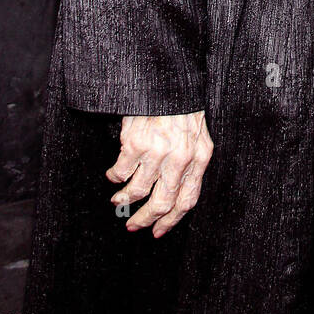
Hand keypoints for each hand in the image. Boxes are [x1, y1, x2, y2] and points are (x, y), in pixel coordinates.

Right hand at [107, 110, 213, 236]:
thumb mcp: (196, 137)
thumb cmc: (181, 110)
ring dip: (124, 199)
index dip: (171, 221)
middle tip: (133, 226)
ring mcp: (157, 151)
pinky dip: (115, 177)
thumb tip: (171, 200)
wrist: (169, 82)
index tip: (157, 231)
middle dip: (145, 219)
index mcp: (199, 158)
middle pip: (162, 203)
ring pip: (137, 191)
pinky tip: (114, 174)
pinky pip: (121, 172)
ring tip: (118, 199)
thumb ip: (189, 165)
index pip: (187, 200)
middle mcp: (181, 158)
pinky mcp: (136, 143)